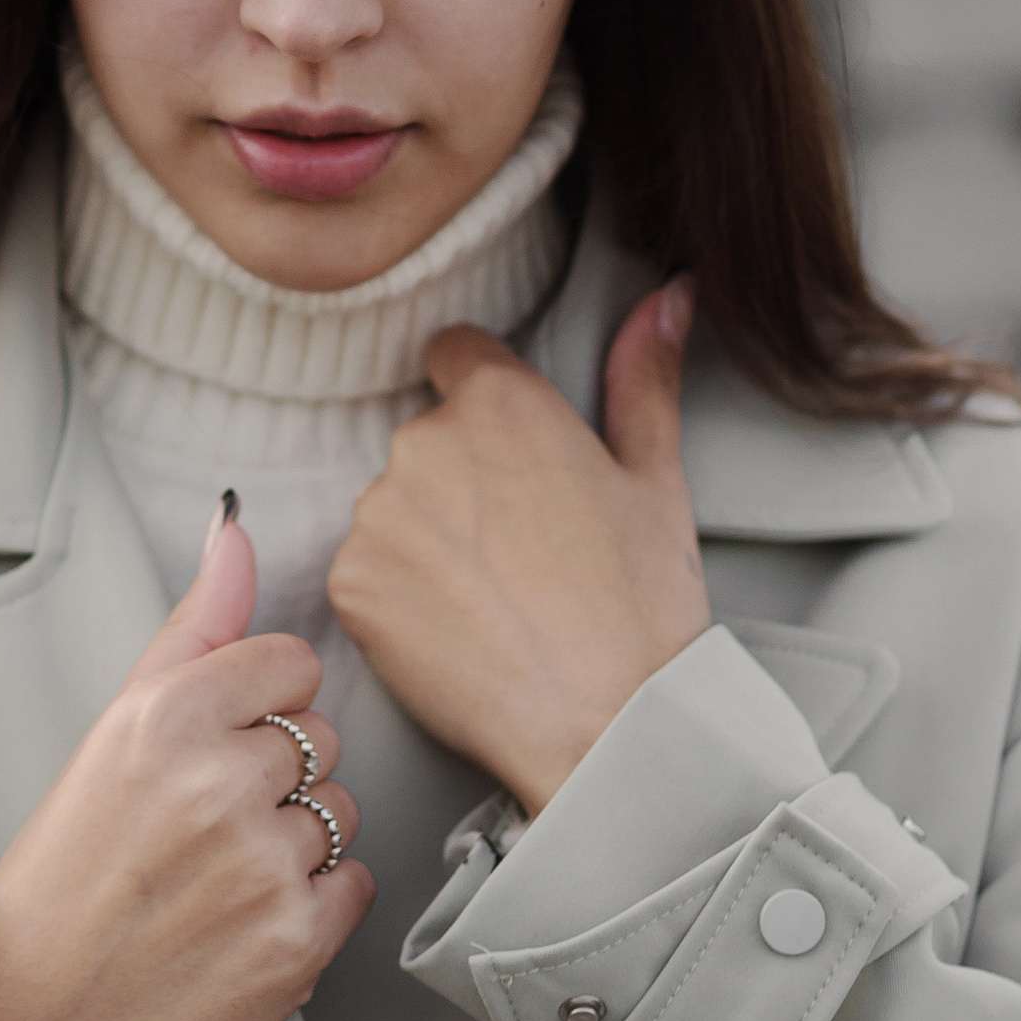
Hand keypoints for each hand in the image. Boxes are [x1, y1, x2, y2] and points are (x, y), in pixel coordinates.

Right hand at [0, 512, 373, 1020]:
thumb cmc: (72, 867)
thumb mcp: (115, 729)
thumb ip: (194, 624)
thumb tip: (238, 522)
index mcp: (165, 715)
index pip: (290, 664)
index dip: (257, 711)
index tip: (207, 755)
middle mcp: (217, 782)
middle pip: (321, 739)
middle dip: (275, 780)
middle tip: (199, 831)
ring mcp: (261, 866)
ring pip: (341, 814)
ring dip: (295, 847)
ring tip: (215, 882)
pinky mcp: (295, 944)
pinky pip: (356, 885)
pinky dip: (313, 909)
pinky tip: (243, 925)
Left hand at [327, 281, 709, 816]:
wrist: (604, 727)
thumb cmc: (643, 606)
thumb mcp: (656, 478)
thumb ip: (644, 375)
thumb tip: (670, 293)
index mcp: (502, 400)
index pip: (456, 352)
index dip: (484, 395)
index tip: (512, 452)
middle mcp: (425, 440)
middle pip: (427, 435)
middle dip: (463, 476)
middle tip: (523, 547)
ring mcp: (379, 513)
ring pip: (395, 505)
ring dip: (428, 535)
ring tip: (495, 597)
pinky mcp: (350, 582)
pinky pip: (367, 569)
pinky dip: (399, 595)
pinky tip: (457, 630)